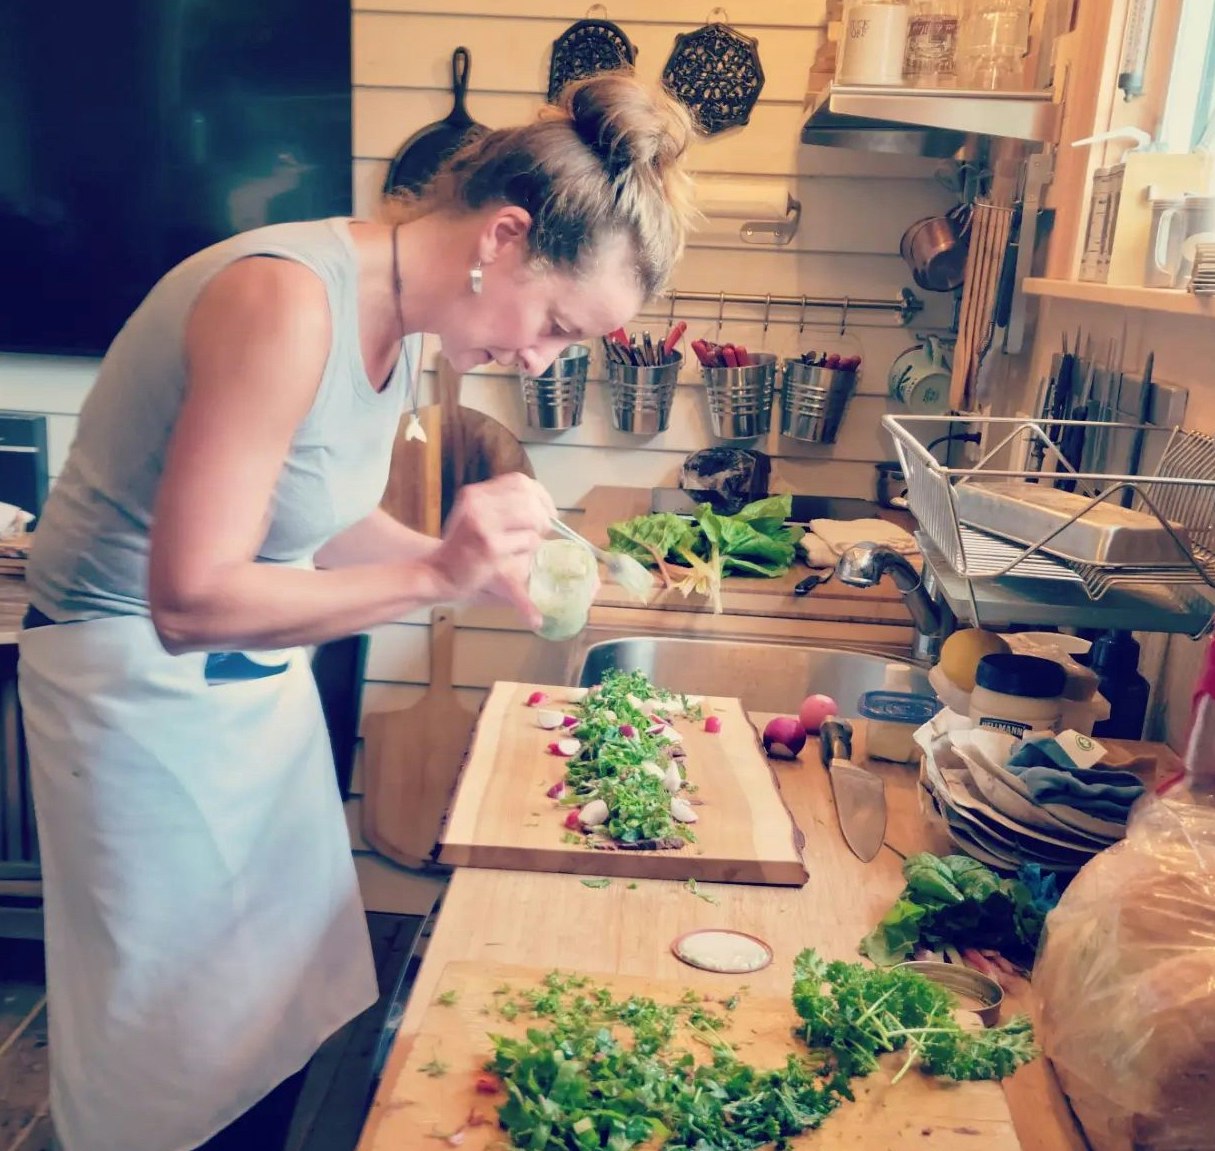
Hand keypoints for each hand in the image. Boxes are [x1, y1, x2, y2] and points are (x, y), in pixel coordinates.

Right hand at [427, 473, 555, 625]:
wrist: (439, 573)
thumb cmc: (462, 546)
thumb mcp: (476, 515)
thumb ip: (502, 505)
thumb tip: (541, 503)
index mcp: (474, 493)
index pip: (519, 481)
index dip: (540, 494)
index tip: (547, 509)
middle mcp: (477, 504)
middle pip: (529, 499)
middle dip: (544, 515)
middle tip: (545, 529)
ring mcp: (484, 525)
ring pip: (532, 518)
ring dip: (537, 533)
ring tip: (529, 543)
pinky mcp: (492, 548)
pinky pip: (528, 541)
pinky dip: (530, 549)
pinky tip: (518, 555)